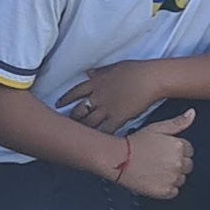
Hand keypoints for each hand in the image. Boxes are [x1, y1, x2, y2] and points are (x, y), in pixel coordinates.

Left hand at [55, 59, 169, 134]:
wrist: (151, 79)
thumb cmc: (135, 70)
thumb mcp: (114, 67)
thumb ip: (99, 72)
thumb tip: (88, 72)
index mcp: (96, 83)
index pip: (74, 93)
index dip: (65, 99)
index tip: (58, 105)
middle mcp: (98, 97)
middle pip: (79, 111)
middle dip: (72, 119)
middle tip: (67, 125)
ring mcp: (107, 109)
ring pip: (89, 123)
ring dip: (83, 130)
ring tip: (79, 136)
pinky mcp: (118, 118)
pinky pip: (105, 131)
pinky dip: (100, 137)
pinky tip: (97, 142)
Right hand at [114, 108, 198, 198]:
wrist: (119, 159)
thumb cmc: (136, 142)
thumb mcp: (157, 127)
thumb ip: (177, 122)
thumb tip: (192, 113)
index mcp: (179, 146)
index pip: (189, 151)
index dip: (177, 151)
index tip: (165, 152)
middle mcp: (179, 163)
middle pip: (188, 165)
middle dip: (177, 163)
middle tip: (160, 161)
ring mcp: (172, 178)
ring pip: (181, 179)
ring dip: (173, 176)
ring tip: (156, 170)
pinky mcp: (165, 191)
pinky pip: (174, 191)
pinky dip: (167, 188)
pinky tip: (156, 180)